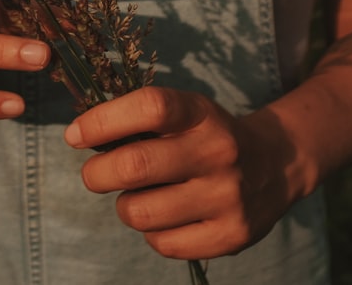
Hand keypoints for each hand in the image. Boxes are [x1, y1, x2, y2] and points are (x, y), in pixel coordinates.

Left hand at [64, 87, 296, 260]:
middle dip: (97, 173)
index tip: (76, 135)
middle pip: (134, 166)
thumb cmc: (206, 134)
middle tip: (95, 173)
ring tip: (137, 196)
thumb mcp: (185, 111)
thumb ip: (138, 119)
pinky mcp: (232, 235)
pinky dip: (151, 232)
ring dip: (124, 205)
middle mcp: (219, 152)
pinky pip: (163, 243)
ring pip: (140, 212)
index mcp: (202, 114)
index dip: (103, 121)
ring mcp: (228, 197)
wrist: (276, 164)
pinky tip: (164, 216)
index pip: (149, 107)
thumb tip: (79, 136)